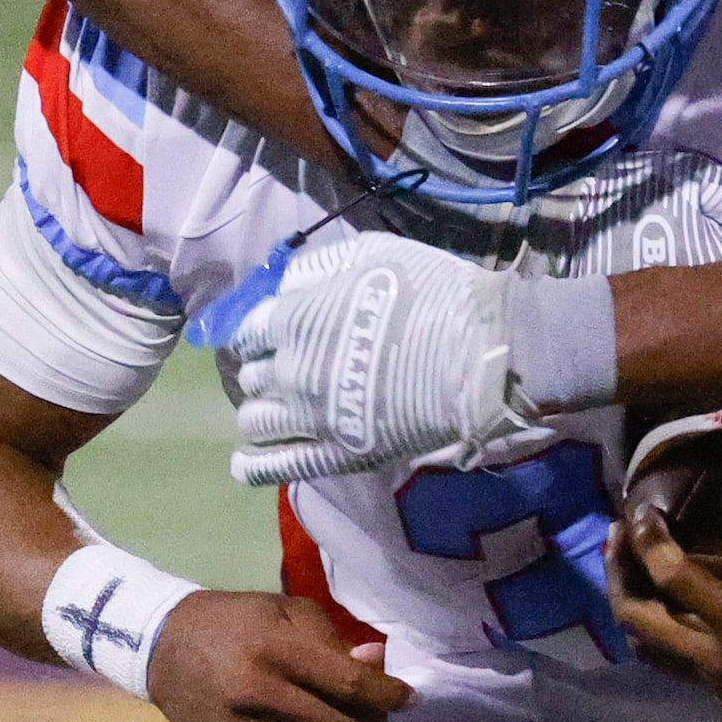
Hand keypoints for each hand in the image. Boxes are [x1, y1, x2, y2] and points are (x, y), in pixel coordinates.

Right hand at [143, 590, 411, 721]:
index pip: (349, 685)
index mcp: (276, 650)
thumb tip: (377, 664)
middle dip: (371, 721)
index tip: (411, 698)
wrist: (163, 647)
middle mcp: (258, 696)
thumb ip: (334, 641)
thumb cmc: (236, 620)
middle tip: (376, 708)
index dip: (388, 695)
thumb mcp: (287, 612)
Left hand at [227, 232, 549, 485]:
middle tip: (290, 364)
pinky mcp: (332, 456)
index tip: (275, 329)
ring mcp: (307, 418)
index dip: (259, 329)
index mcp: (294, 319)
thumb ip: (319, 266)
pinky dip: (251, 465)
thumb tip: (285, 282)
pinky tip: (246, 462)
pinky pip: (272, 468)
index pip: (247, 329)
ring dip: (262, 409)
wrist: (475, 356)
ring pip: (255, 420)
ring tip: (283, 406)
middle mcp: (289, 371)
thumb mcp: (374, 254)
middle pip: (251, 374)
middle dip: (265, 366)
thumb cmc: (431, 294)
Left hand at [608, 494, 721, 721]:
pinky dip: (664, 631)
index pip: (671, 579)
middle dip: (618, 576)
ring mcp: (721, 686)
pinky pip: (680, 665)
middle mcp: (718, 660)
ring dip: (634, 607)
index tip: (640, 510)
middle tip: (617, 535)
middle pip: (638, 623)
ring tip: (633, 567)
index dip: (648, 540)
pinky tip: (677, 604)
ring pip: (651, 651)